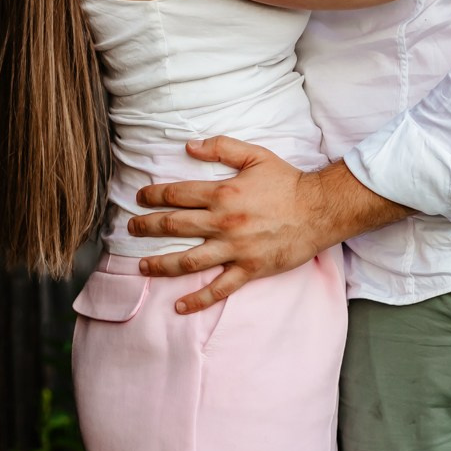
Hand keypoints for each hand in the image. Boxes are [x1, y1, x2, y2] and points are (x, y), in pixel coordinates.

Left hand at [128, 137, 329, 312]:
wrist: (319, 210)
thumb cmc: (288, 182)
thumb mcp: (256, 155)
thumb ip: (222, 147)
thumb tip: (189, 146)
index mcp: (223, 193)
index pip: (176, 194)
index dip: (153, 196)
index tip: (140, 198)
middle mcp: (223, 223)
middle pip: (174, 226)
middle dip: (147, 228)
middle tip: (131, 229)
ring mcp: (235, 249)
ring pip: (188, 261)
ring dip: (161, 265)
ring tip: (142, 267)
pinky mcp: (249, 269)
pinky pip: (219, 288)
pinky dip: (198, 299)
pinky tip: (180, 305)